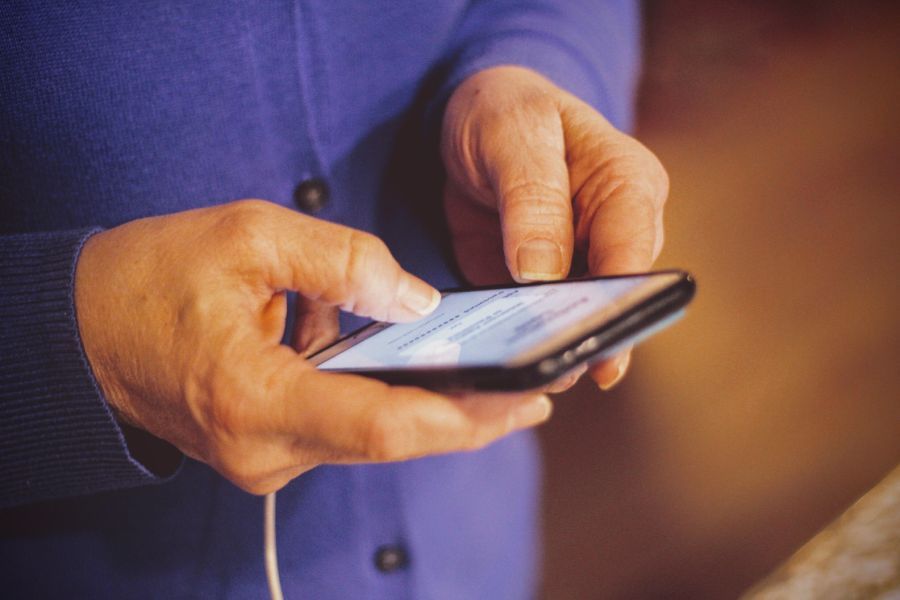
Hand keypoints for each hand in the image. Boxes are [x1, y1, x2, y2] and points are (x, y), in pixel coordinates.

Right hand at [75, 200, 551, 493]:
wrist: (83, 331)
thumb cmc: (153, 278)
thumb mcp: (247, 238)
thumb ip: (342, 262)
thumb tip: (418, 299)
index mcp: (255, 399)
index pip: (383, 424)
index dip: (465, 415)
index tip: (525, 399)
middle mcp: (264, 451)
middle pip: (393, 440)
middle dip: (467, 416)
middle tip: (533, 388)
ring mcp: (266, 460)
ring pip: (373, 437)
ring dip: (428, 403)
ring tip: (491, 371)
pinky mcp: (270, 450)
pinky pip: (345, 428)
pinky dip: (384, 396)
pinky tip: (414, 365)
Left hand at [442, 66, 668, 388]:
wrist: (469, 122)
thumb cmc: (505, 112)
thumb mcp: (514, 135)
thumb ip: (532, 197)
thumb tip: (542, 274)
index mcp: (627, 185)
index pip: (633, 254)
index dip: (621, 306)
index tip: (599, 353)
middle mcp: (613, 233)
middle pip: (610, 300)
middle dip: (582, 338)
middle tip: (551, 373)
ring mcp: (577, 266)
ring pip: (574, 321)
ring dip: (548, 348)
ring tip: (518, 376)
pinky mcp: (538, 288)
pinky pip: (533, 325)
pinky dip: (515, 343)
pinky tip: (495, 363)